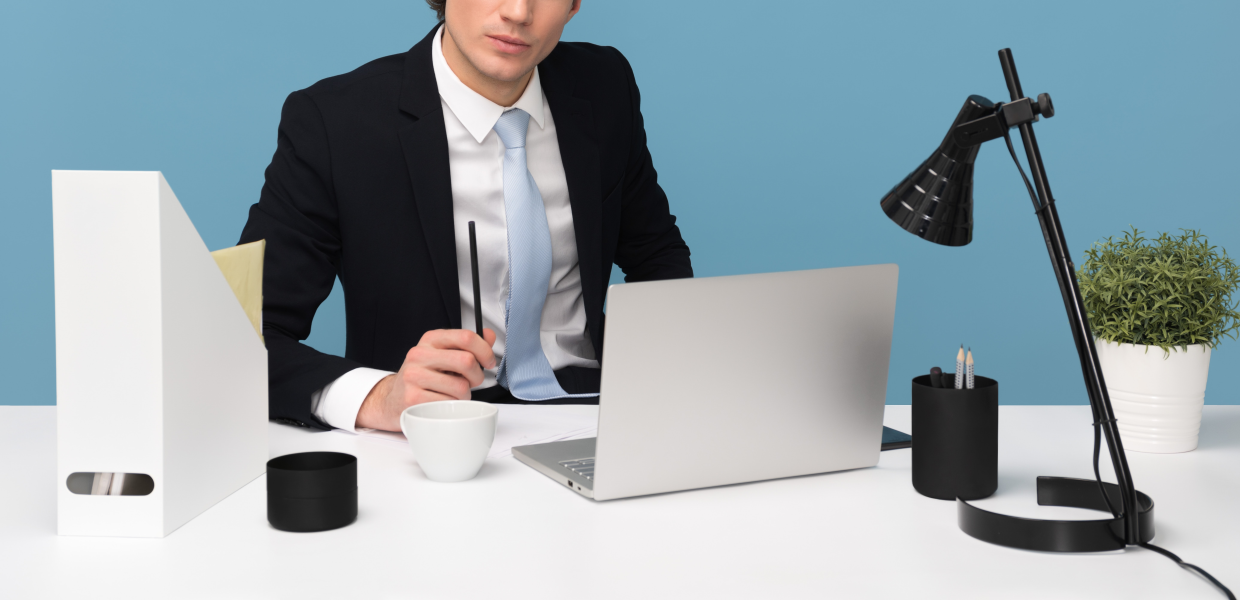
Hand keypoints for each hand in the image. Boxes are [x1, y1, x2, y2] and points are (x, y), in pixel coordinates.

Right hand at [355, 328, 496, 430]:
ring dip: (464, 395)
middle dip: (477, 376)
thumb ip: (467, 346)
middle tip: (472, 382)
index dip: (485, 350)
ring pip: (461, 387)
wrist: (393, 399)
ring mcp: (414, 376)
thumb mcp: (443, 355)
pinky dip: (452, 407)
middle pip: (467, 361)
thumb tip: (489, 335)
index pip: (466, 336)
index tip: (488, 361)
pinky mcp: (413, 398)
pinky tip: (442, 403)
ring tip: (453, 394)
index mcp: (430, 339)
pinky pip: (449, 404)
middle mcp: (419, 354)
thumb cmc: (424, 377)